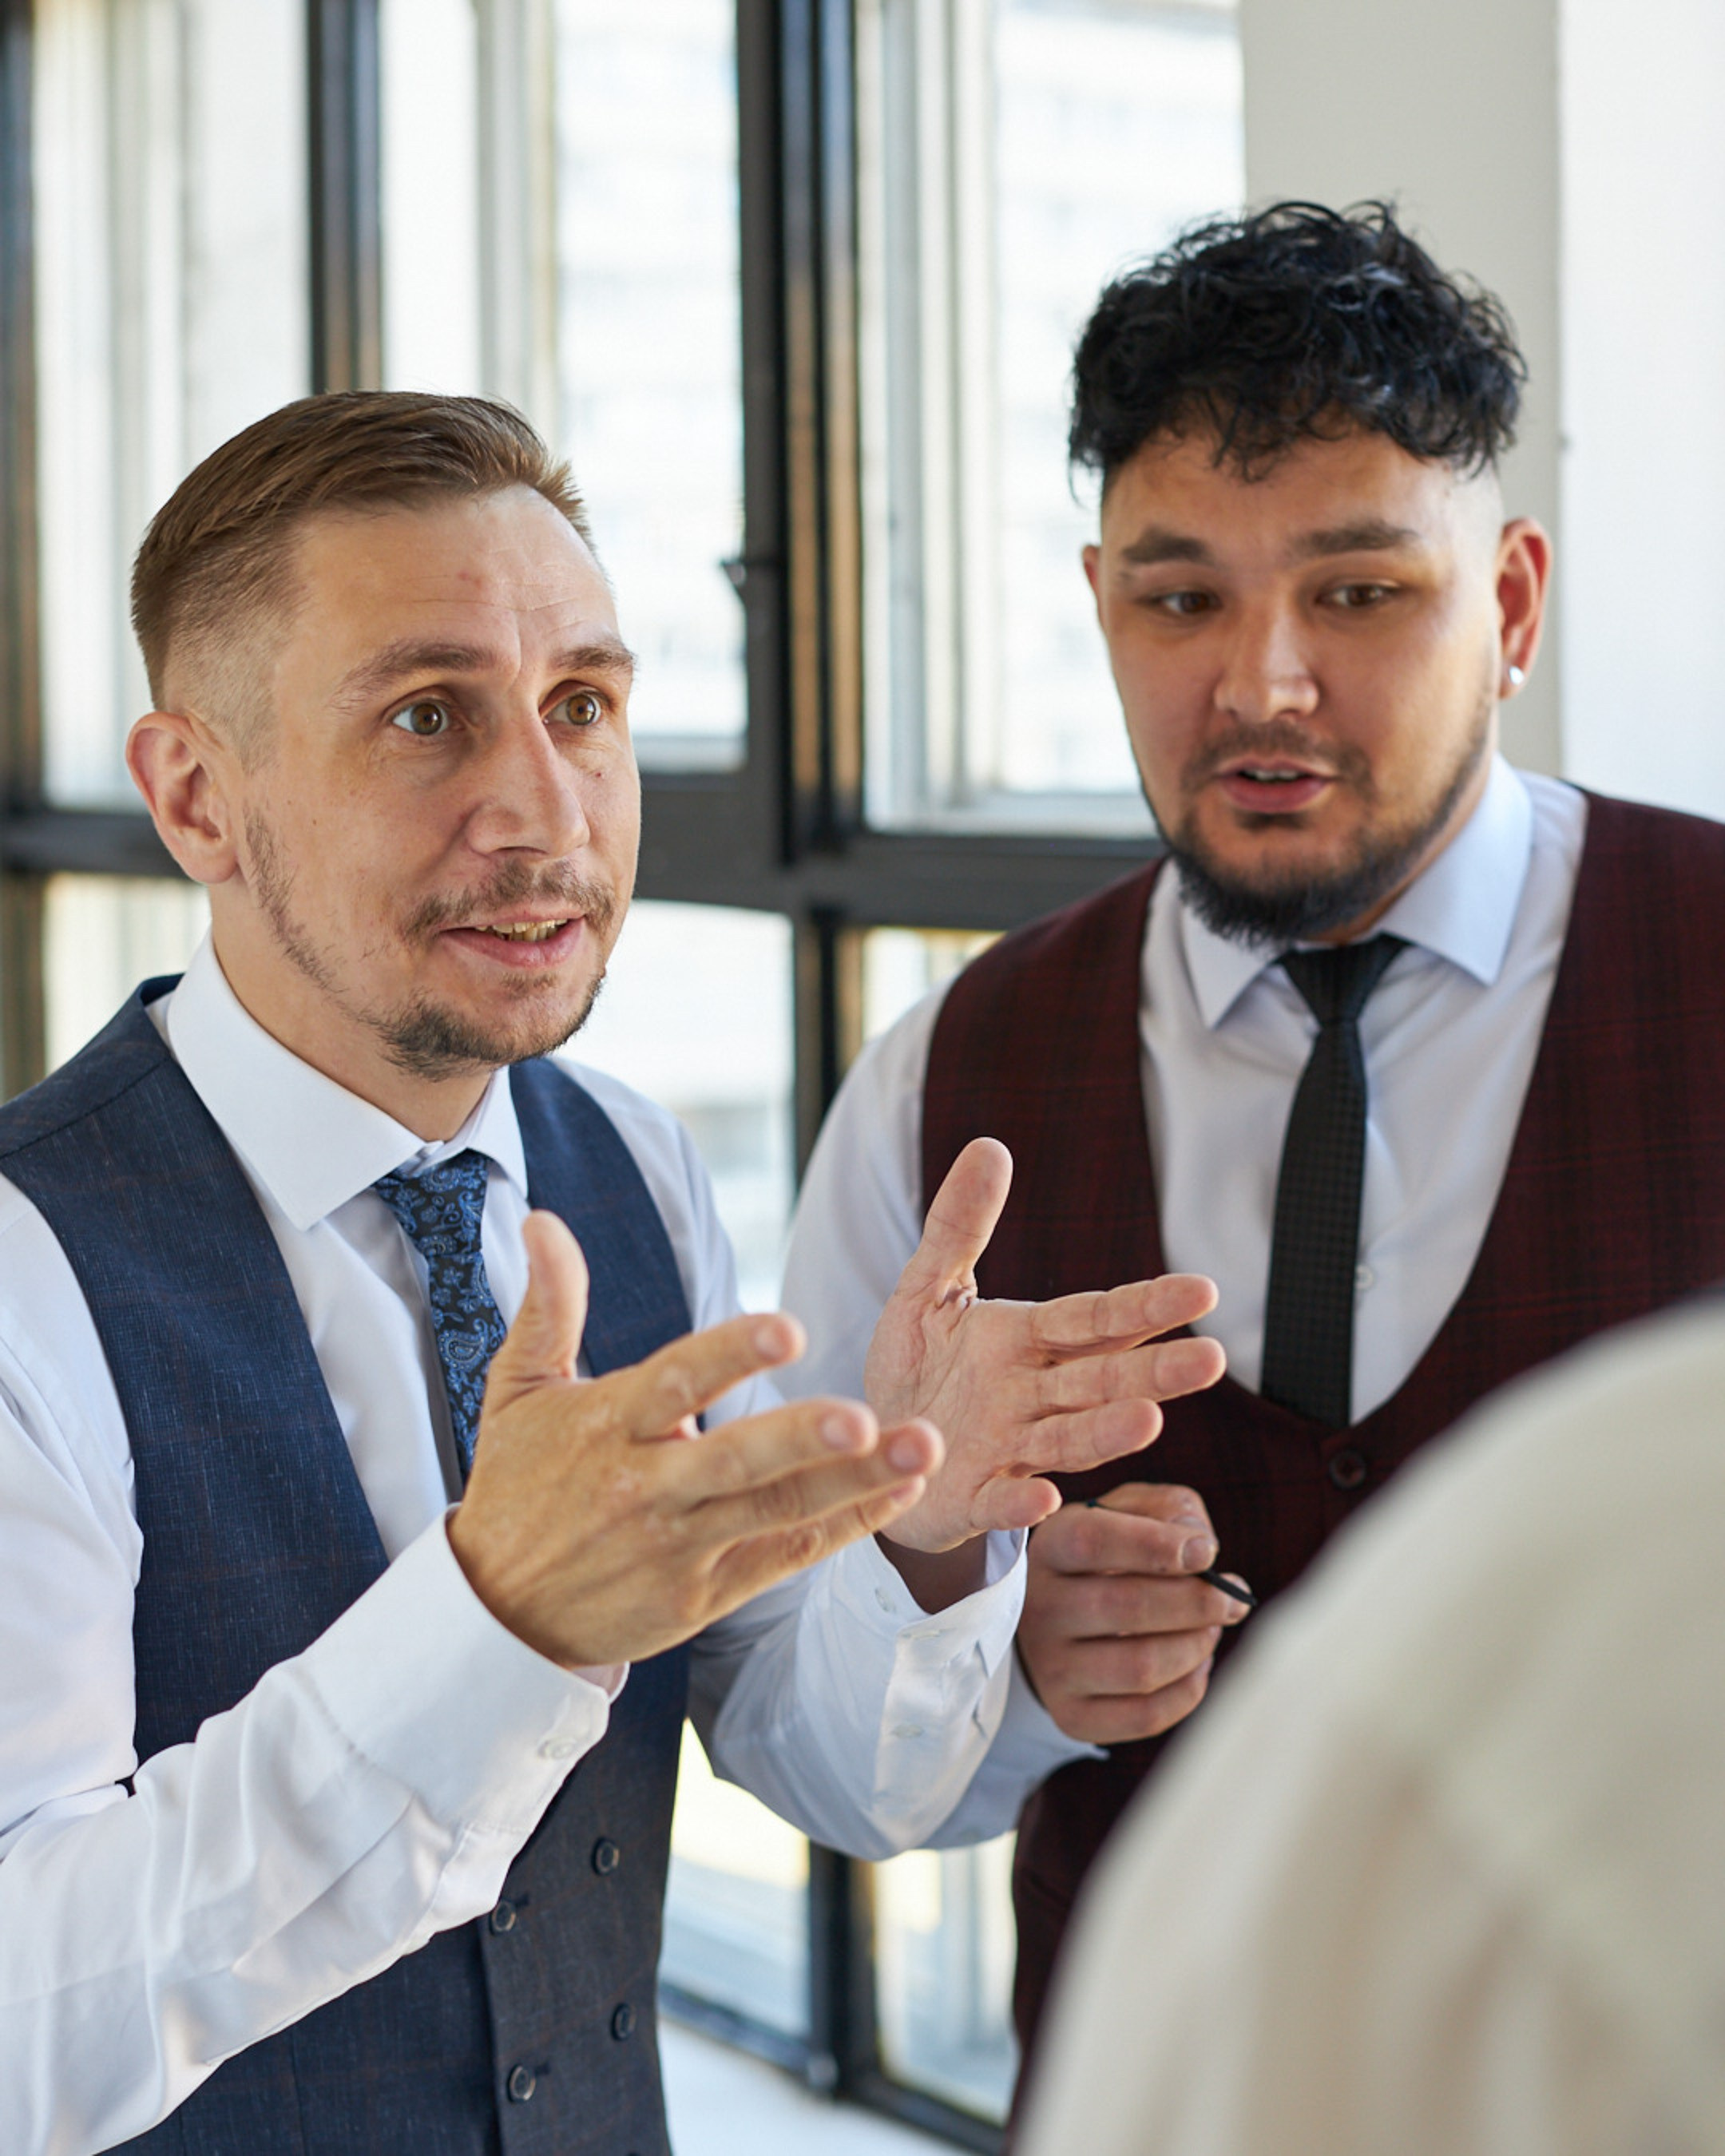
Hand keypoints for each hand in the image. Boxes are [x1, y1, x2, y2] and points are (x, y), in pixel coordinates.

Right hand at [448, 1211, 942, 1668]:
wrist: (498, 1619)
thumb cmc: (516, 1489)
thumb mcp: (517, 1393)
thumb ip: (549, 1305)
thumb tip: (545, 1220)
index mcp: (606, 1425)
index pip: (675, 1381)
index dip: (732, 1355)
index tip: (789, 1329)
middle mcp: (647, 1487)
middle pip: (735, 1460)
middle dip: (804, 1439)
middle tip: (867, 1416)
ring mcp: (681, 1546)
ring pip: (777, 1511)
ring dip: (855, 1482)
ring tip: (921, 1449)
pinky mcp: (705, 1595)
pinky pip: (786, 1558)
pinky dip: (845, 1528)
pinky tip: (900, 1494)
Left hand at [864, 1138, 1226, 1552]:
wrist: (874, 1452)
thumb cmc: (915, 1370)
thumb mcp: (927, 1289)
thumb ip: (959, 1226)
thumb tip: (990, 1145)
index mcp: (1027, 1341)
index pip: (1095, 1319)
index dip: (1144, 1307)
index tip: (1202, 1290)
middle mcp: (1032, 1396)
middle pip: (1101, 1380)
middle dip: (1154, 1372)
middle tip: (1212, 1360)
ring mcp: (1008, 1449)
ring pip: (1068, 1440)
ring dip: (1107, 1433)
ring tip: (1149, 1421)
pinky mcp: (972, 1497)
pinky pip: (999, 1501)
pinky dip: (1020, 1502)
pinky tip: (1043, 1497)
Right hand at [1018, 1483, 1251, 1745]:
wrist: (1062, 1620)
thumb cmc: (1112, 1556)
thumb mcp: (1130, 1513)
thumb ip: (1168, 1510)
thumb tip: (1199, 1546)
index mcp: (1050, 1546)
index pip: (1092, 1540)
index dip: (1155, 1545)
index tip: (1206, 1552)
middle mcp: (1039, 1609)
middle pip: (1125, 1606)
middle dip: (1196, 1602)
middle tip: (1232, 1599)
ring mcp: (1051, 1668)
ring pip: (1140, 1667)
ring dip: (1196, 1646)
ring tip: (1212, 1628)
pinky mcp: (1072, 1715)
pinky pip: (1145, 1716)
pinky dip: (1187, 1689)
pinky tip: (1196, 1664)